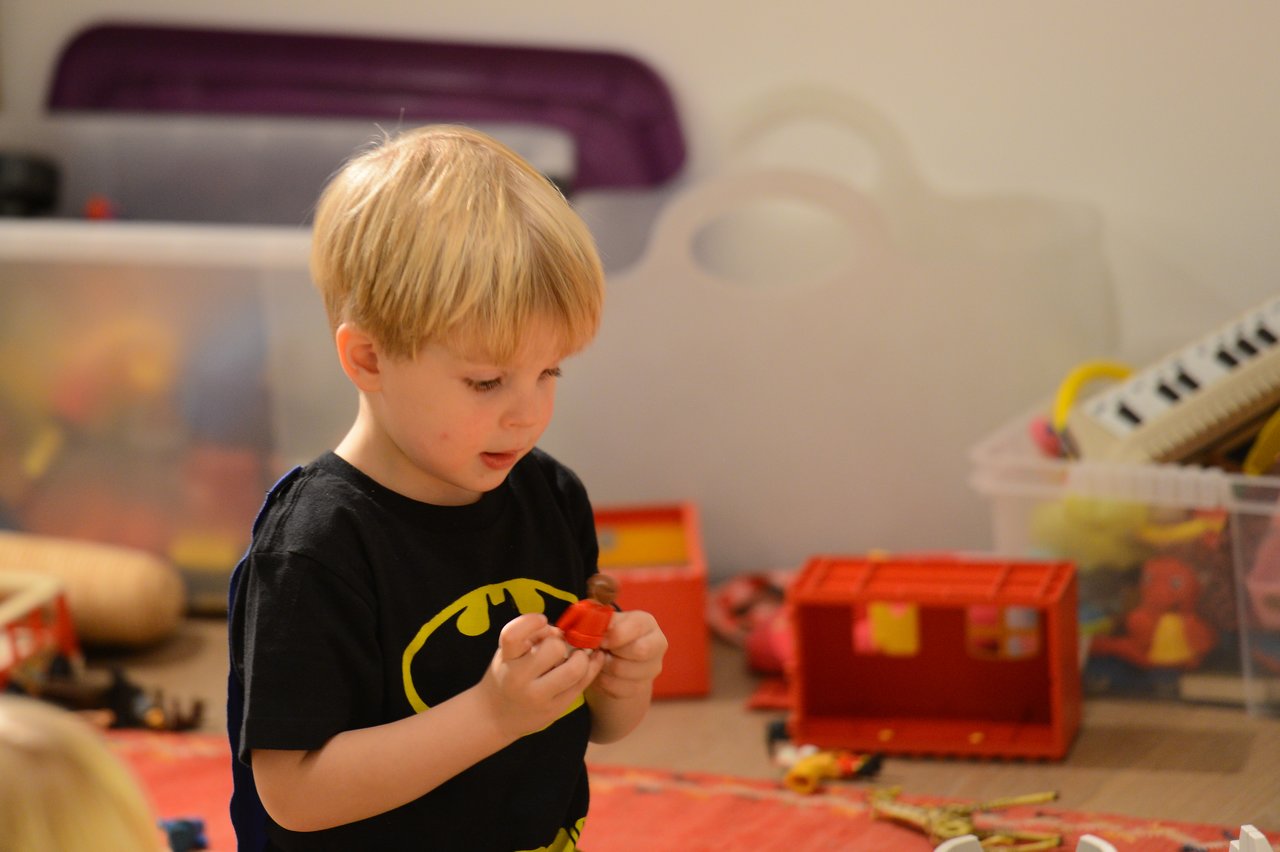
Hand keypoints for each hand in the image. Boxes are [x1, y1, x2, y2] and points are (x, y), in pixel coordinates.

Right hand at [479, 613, 604, 739]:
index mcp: (506, 660)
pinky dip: (591, 667)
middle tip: (561, 645)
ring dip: (581, 657)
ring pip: (575, 670)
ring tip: (577, 655)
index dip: (530, 621)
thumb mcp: (508, 653)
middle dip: (561, 642)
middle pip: (554, 649)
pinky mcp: (556, 709)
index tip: (542, 619)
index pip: (513, 635)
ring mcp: (539, 697)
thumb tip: (561, 631)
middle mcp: (519, 680)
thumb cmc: (505, 677)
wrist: (496, 717)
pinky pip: (582, 684)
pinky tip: (592, 659)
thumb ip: (530, 637)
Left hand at [593, 610, 666, 699]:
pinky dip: (605, 682)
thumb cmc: (609, 635)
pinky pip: (619, 688)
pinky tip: (603, 674)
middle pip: (639, 650)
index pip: (637, 627)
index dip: (615, 635)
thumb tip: (595, 626)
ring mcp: (652, 668)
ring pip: (624, 671)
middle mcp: (657, 644)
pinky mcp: (642, 687)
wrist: (613, 659)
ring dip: (605, 667)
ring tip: (600, 661)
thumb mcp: (607, 623)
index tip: (601, 640)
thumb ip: (603, 622)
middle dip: (614, 651)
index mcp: (647, 622)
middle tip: (600, 652)